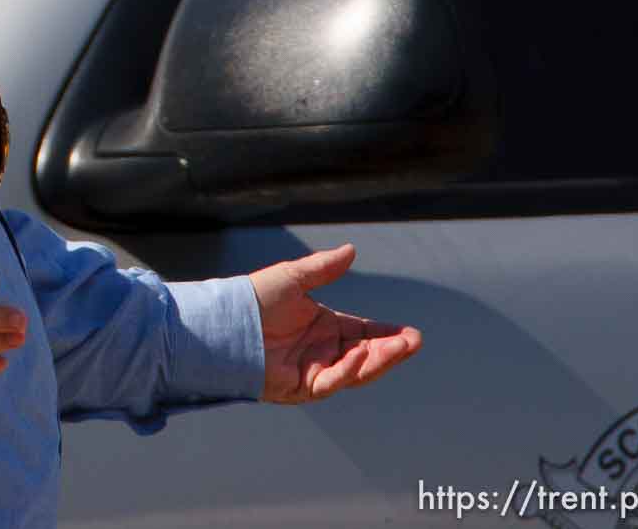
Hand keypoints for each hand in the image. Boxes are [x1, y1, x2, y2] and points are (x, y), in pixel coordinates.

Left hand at [250, 242, 421, 403]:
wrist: (224, 322)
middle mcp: (322, 350)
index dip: (387, 335)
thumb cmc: (253, 298)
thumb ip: (323, 268)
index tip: (410, 334)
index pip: (364, 333)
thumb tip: (351, 250)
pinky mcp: (300, 386)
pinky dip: (347, 371)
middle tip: (414, 341)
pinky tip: (359, 356)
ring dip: (378, 361)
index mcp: (324, 326)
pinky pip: (330, 382)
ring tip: (400, 348)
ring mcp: (313, 369)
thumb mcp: (292, 277)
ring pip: (354, 371)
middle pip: (365, 355)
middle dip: (391, 350)